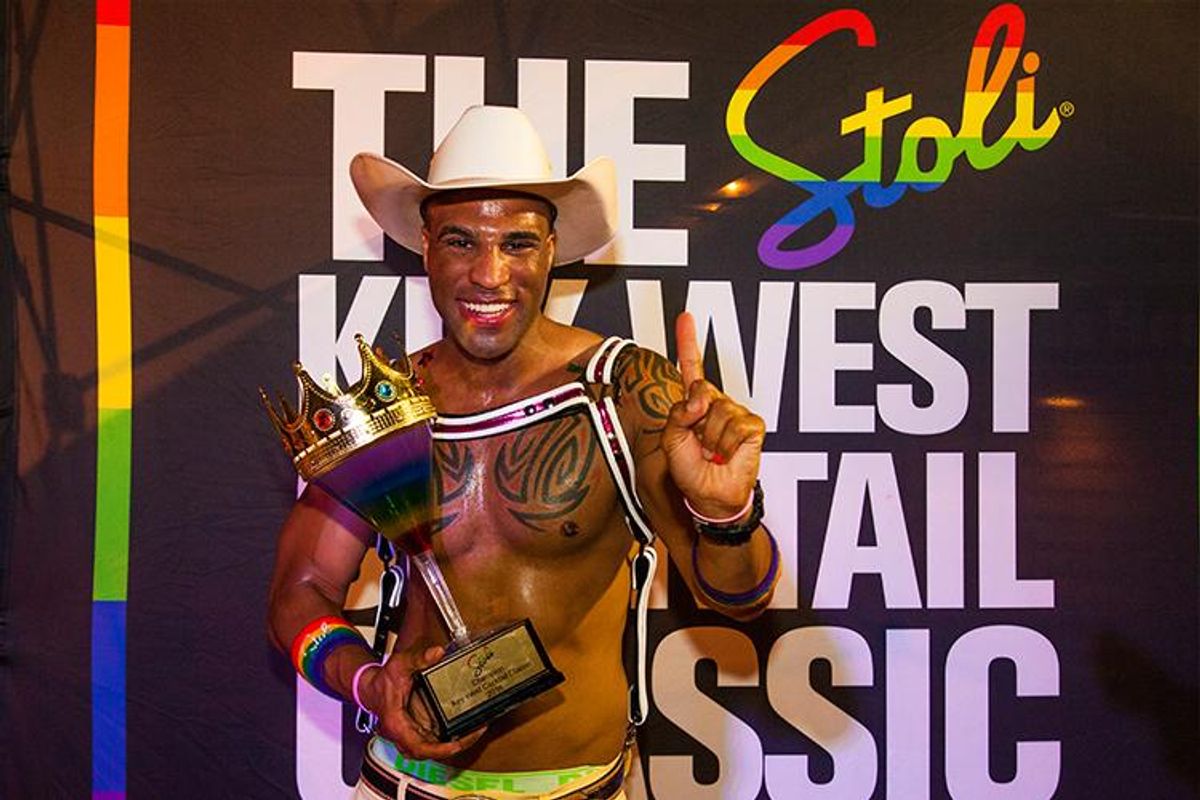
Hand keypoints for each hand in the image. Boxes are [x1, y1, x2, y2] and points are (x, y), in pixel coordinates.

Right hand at [358, 645, 485, 758]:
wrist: (370, 687)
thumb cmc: (382, 681)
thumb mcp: (400, 665)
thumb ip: (418, 658)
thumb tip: (437, 653)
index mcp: (397, 724)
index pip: (418, 747)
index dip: (439, 750)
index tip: (456, 744)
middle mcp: (402, 734)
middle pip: (429, 752)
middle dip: (453, 747)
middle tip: (475, 733)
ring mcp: (409, 734)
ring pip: (431, 749)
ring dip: (452, 744)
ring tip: (474, 731)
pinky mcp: (414, 730)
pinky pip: (431, 740)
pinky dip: (447, 738)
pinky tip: (462, 728)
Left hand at [661, 312, 765, 518]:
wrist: (711, 496)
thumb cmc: (692, 470)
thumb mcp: (672, 440)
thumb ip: (679, 413)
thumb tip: (701, 396)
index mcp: (695, 404)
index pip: (692, 368)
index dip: (688, 342)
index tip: (686, 317)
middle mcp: (716, 403)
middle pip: (701, 391)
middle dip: (695, 418)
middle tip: (700, 443)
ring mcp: (736, 412)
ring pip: (717, 410)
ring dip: (711, 437)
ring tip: (714, 452)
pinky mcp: (753, 425)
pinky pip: (736, 425)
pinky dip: (728, 443)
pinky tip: (729, 453)